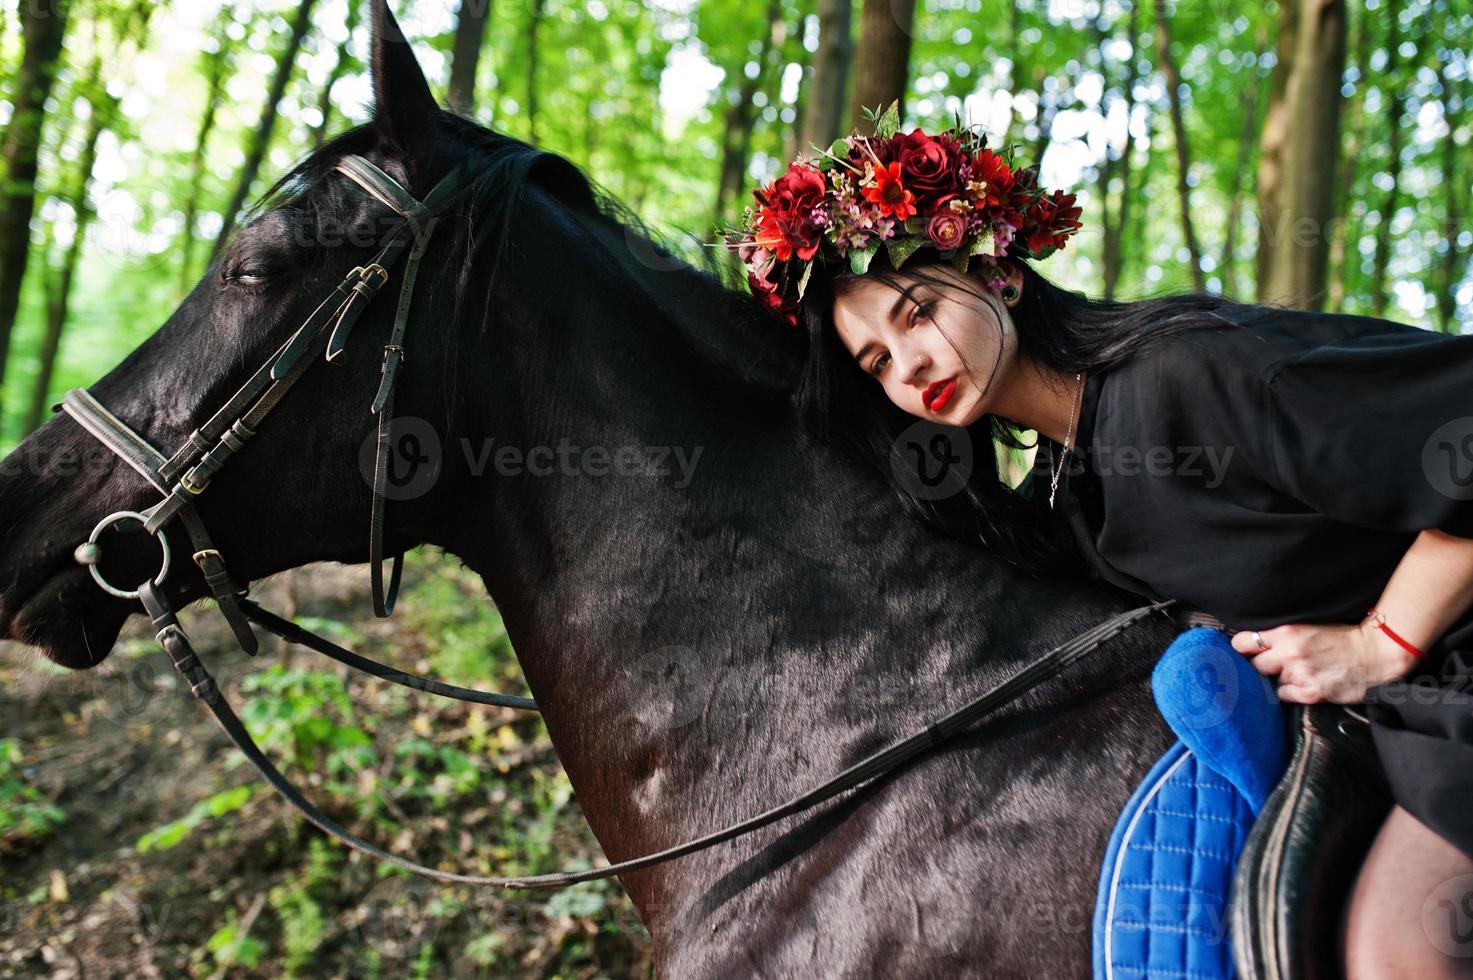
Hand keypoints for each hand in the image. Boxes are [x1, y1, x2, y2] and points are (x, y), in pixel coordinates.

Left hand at [1229, 621, 1420, 703]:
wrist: (1377, 652)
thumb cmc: (1342, 637)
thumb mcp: (1307, 626)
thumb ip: (1280, 635)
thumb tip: (1252, 643)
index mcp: (1286, 632)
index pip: (1242, 642)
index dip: (1242, 649)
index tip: (1245, 652)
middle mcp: (1290, 653)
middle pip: (1254, 666)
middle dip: (1262, 666)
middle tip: (1276, 665)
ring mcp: (1301, 674)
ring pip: (1273, 682)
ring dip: (1282, 679)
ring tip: (1301, 672)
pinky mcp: (1312, 692)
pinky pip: (1286, 696)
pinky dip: (1293, 692)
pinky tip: (1307, 683)